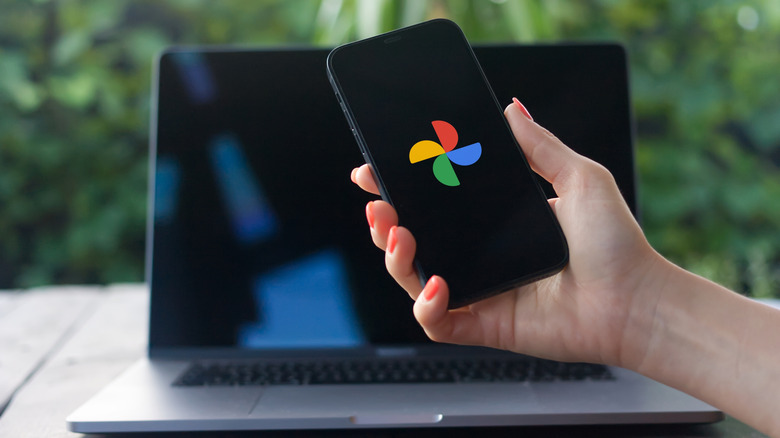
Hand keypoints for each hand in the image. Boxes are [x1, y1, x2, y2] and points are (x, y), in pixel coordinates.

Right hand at [351, 100, 666, 367]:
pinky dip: (426, 305)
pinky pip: (438, 322)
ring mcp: (480, 292)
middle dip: (385, 223)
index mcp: (494, 223)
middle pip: (413, 241)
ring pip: (414, 279)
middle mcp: (480, 257)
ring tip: (398, 237)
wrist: (636, 300)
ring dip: (395, 259)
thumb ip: (540, 146)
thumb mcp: (580, 178)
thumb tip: (511, 109)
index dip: (399, 189)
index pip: (434, 203)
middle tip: (379, 206)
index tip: (375, 172)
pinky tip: (437, 283)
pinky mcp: (485, 325)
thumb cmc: (616, 244)